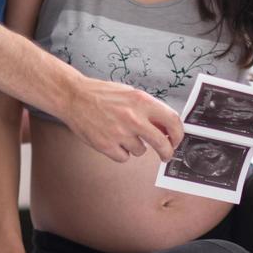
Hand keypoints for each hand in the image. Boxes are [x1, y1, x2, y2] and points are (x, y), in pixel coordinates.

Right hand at [62, 76, 183, 162]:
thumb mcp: (130, 94)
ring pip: (140, 151)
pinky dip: (120, 152)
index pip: (172, 120)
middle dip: (166, 152)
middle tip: (166, 155)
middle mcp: (133, 117)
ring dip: (135, 147)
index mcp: (142, 101)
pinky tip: (112, 140)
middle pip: (161, 143)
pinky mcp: (106, 145)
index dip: (178, 134)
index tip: (176, 140)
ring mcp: (119, 133)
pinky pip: (124, 157)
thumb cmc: (102, 94)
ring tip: (122, 134)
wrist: (74, 97)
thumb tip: (166, 129)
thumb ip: (149, 110)